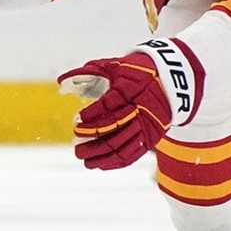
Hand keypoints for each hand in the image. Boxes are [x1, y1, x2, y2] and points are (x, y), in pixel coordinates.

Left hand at [61, 53, 173, 169]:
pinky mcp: (152, 137)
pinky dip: (115, 162)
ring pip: (123, 144)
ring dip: (101, 154)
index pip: (109, 104)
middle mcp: (141, 108)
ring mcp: (147, 125)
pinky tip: (100, 164)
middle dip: (92, 138)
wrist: (170, 79)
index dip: (92, 114)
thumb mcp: (112, 66)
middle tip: (75, 144)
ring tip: (83, 157)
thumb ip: (86, 73)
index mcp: (130, 88)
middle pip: (114, 128)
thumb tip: (60, 82)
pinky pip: (133, 154)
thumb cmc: (134, 71)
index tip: (77, 119)